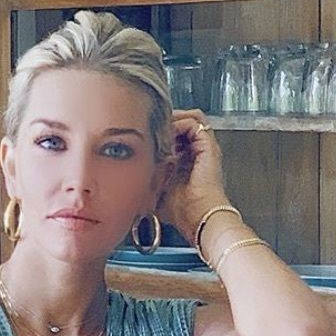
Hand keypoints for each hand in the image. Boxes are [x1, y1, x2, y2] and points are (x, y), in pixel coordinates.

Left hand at [156, 109, 230, 240]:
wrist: (197, 217)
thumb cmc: (181, 211)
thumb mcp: (155, 191)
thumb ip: (146, 178)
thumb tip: (127, 174)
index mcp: (187, 162)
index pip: (175, 135)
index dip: (160, 131)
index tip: (145, 135)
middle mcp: (197, 153)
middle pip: (183, 123)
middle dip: (165, 121)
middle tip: (150, 128)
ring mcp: (204, 149)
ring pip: (190, 118)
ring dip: (173, 119)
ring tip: (160, 129)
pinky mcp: (208, 147)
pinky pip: (194, 122)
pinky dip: (179, 124)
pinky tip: (168, 135)